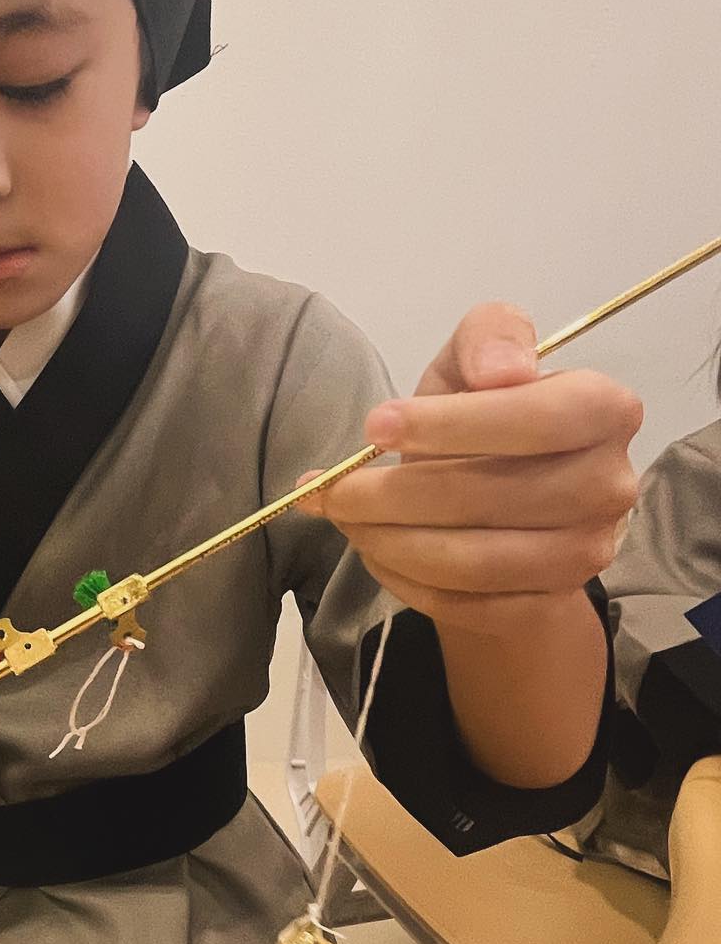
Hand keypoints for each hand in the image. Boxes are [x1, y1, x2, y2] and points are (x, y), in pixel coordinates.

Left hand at [303, 303, 641, 635]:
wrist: (492, 504)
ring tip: (344, 518)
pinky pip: (467, 605)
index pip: (539, 420)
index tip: (375, 427)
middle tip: (334, 488)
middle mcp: (610, 486)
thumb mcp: (471, 361)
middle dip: (393, 495)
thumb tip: (503, 371)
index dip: (452, 425)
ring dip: (389, 541)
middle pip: (491, 498)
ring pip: (474, 562)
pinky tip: (373, 551)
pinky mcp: (547, 607)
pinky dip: (404, 580)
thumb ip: (489, 336)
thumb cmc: (477, 422)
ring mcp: (585, 554)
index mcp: (606, 410)